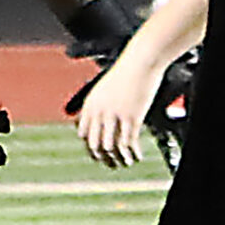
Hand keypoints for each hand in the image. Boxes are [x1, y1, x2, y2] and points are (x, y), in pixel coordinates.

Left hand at [70, 51, 194, 167]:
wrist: (141, 61)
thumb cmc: (126, 72)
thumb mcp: (105, 88)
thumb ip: (100, 105)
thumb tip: (102, 120)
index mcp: (90, 104)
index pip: (83, 134)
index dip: (90, 146)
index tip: (99, 153)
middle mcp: (99, 111)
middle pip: (94, 144)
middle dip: (103, 158)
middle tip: (111, 163)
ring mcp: (115, 115)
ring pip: (111, 146)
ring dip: (118, 158)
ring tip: (125, 162)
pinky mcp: (131, 116)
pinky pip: (129, 142)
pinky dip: (132, 153)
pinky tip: (137, 156)